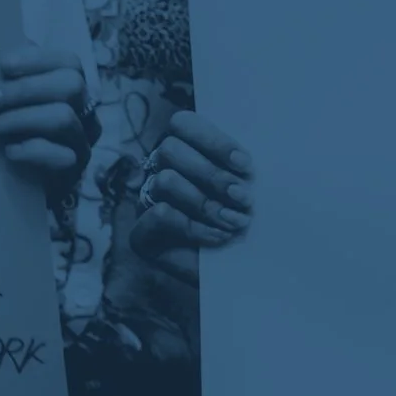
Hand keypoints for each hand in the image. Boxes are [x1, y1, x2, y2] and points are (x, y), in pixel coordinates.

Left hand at [0, 47, 95, 190]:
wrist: (18, 187)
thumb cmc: (11, 134)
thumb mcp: (9, 104)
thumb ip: (8, 82)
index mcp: (70, 87)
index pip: (68, 62)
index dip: (38, 60)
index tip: (3, 65)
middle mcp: (84, 110)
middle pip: (71, 85)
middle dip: (25, 89)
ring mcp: (82, 140)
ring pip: (63, 118)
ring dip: (18, 119)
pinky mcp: (75, 170)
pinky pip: (61, 156)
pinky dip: (32, 150)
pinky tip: (9, 152)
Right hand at [128, 111, 254, 287]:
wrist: (236, 271)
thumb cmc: (243, 220)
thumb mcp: (246, 189)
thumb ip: (241, 169)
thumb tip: (254, 158)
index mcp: (186, 149)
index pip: (183, 123)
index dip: (213, 140)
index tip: (245, 164)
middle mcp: (161, 169)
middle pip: (170, 149)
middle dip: (213, 174)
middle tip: (244, 197)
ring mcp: (147, 200)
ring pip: (166, 180)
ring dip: (206, 201)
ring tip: (236, 221)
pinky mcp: (141, 233)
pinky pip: (159, 215)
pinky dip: (194, 226)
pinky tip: (219, 236)